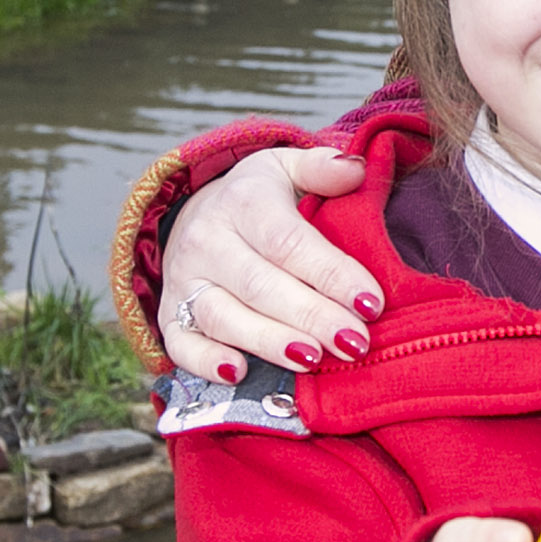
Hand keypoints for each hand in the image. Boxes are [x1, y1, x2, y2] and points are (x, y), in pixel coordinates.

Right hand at [158, 147, 378, 382]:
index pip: (289, 242)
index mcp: (242, 201)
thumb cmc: (258, 199)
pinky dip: (205, 362)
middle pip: (261, 284)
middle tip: (354, 342)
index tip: (371, 302)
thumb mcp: (287, 169)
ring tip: (313, 359)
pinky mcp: (169, 315)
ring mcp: (184, 281)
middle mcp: (206, 241)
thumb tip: (354, 170)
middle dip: (312, 316)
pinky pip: (181, 343)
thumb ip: (321, 168)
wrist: (194, 215)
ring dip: (269, 342)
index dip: (331, 273)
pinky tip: (239, 373)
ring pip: (224, 317)